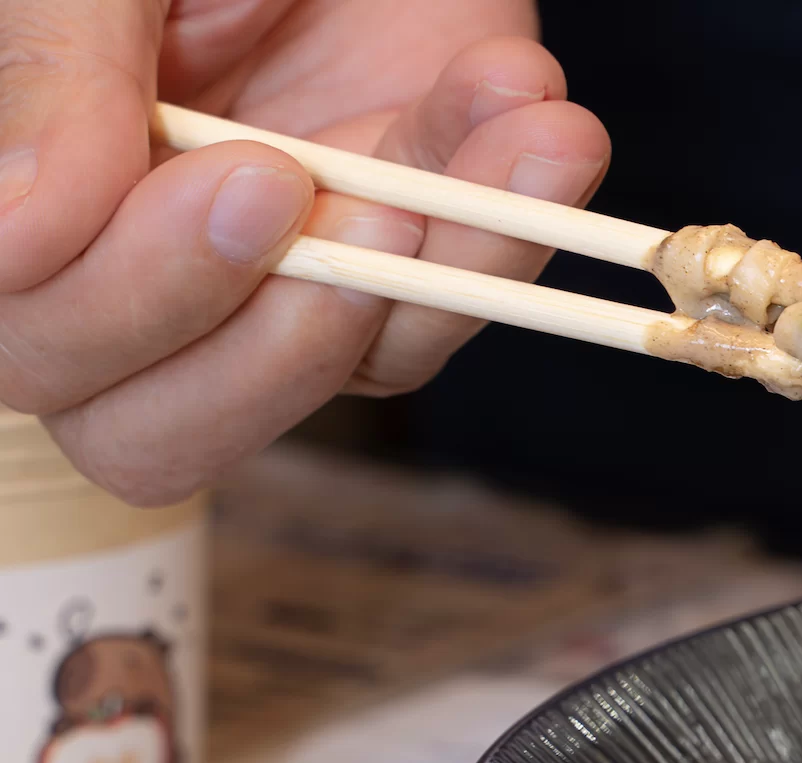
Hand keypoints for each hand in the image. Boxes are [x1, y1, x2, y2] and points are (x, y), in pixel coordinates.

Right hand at [0, 0, 610, 503]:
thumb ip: (49, 82)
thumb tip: (11, 237)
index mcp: (31, 214)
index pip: (40, 339)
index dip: (133, 295)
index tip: (249, 175)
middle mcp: (137, 279)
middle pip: (156, 433)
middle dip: (262, 340)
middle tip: (348, 203)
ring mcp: (281, 283)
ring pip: (339, 377)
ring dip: (424, 285)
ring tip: (466, 170)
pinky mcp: (407, 259)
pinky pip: (456, 298)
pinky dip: (508, 223)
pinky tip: (540, 128)